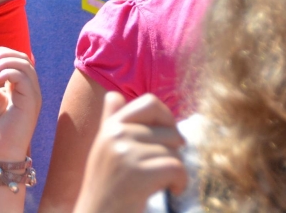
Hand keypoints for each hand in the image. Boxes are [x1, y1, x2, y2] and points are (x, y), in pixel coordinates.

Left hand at [0, 48, 40, 163]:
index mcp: (20, 87)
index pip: (18, 59)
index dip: (3, 52)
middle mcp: (29, 89)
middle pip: (24, 58)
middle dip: (4, 53)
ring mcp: (33, 95)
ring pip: (25, 65)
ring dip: (5, 61)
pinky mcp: (32, 102)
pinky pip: (24, 77)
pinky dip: (7, 72)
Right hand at [73, 93, 186, 212]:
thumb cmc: (105, 186)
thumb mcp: (104, 148)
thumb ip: (110, 121)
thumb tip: (115, 96)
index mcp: (110, 126)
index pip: (150, 102)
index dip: (167, 118)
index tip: (168, 139)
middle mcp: (116, 134)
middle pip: (169, 130)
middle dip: (174, 150)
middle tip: (166, 167)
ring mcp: (126, 153)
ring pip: (174, 151)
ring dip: (176, 170)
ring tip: (163, 182)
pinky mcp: (138, 174)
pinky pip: (176, 167)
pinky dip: (181, 182)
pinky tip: (172, 189)